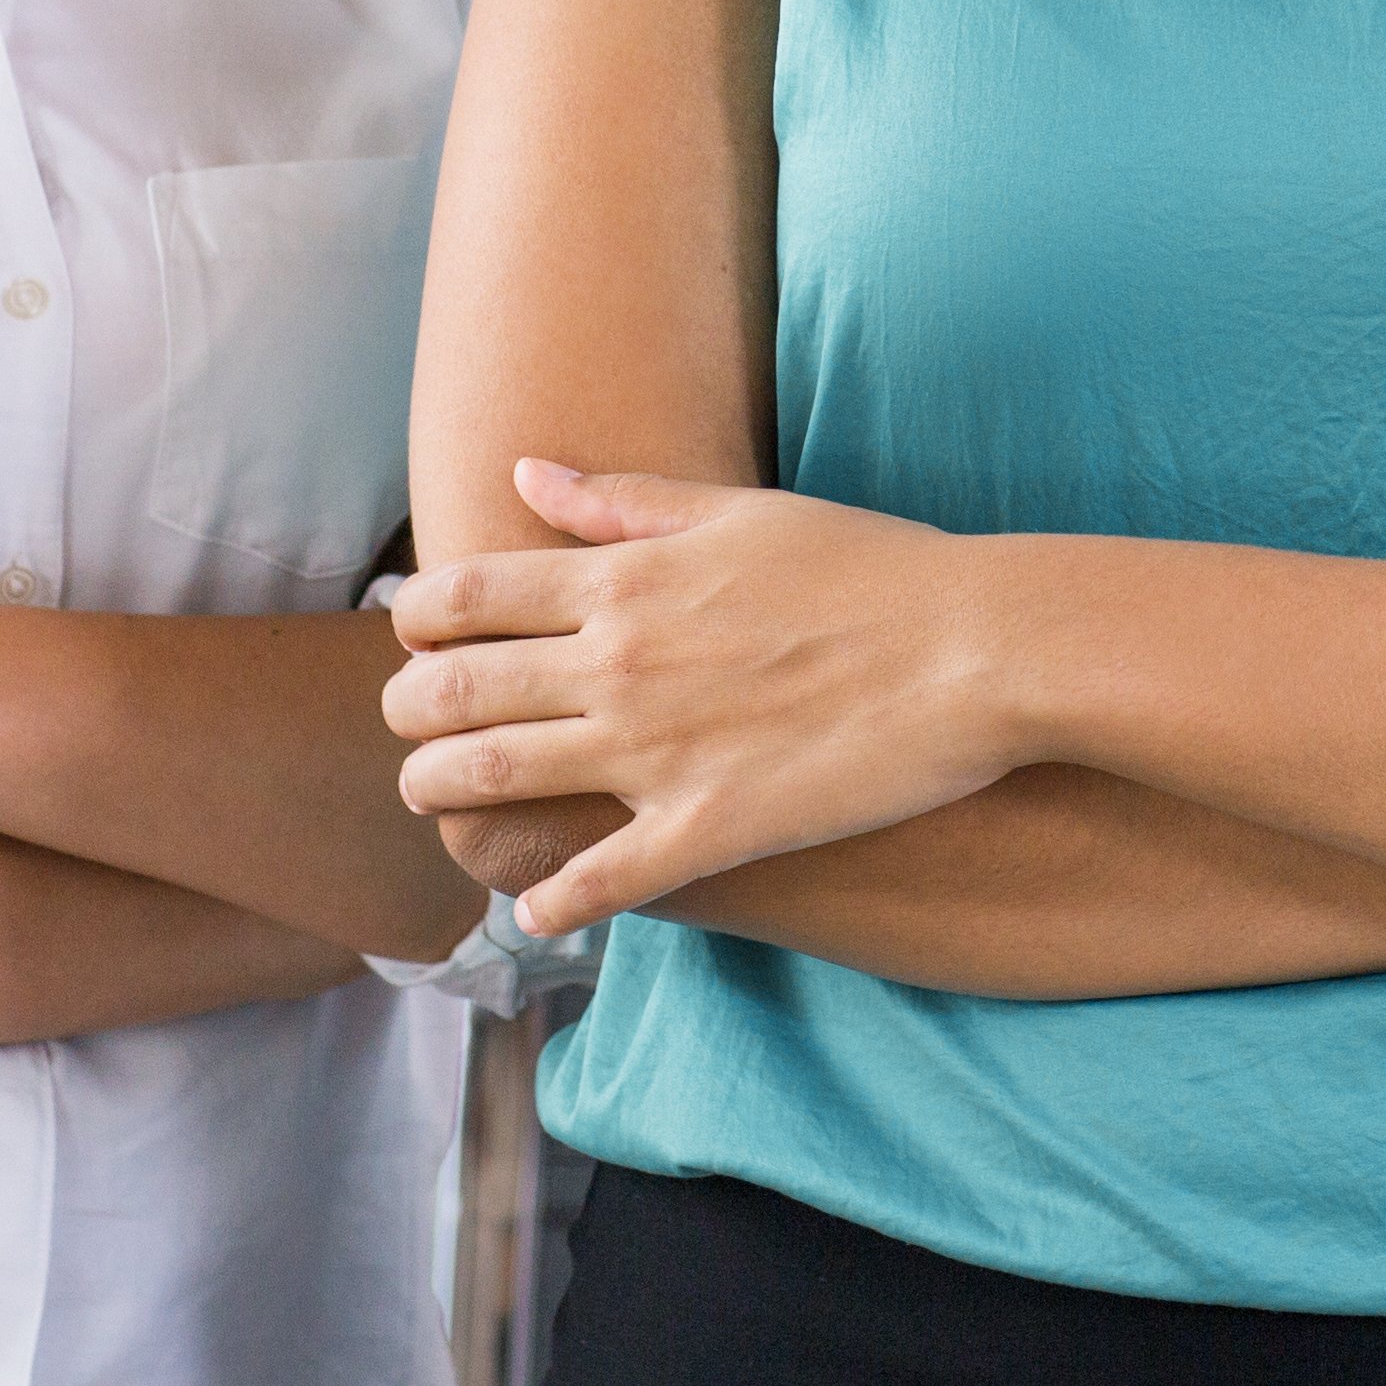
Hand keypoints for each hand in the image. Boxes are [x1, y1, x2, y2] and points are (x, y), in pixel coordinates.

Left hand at [383, 461, 1033, 935]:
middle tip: (411, 730)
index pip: (462, 598)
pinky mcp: (707, 828)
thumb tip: (524, 474)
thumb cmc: (872, 569)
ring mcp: (655, 751)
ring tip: (437, 803)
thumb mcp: (741, 512)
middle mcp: (617, 663)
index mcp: (623, 581)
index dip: (415, 622)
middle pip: (452, 694)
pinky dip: (550, 902)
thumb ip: (623, 501)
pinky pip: (597, 882)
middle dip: (408, 715)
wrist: (976, 649)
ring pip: (494, 781)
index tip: (414, 640)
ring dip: (441, 794)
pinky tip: (535, 911)